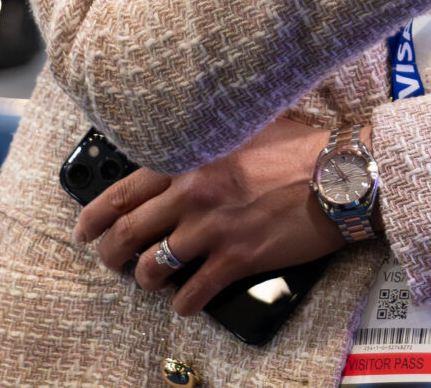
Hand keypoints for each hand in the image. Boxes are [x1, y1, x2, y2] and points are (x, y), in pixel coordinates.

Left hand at [73, 115, 343, 315]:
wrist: (343, 174)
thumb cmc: (300, 147)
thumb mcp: (244, 127)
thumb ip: (205, 140)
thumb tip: (180, 149)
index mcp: (191, 156)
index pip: (124, 190)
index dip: (96, 215)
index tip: (86, 229)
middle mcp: (194, 192)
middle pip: (130, 232)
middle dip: (111, 253)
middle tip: (110, 261)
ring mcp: (214, 227)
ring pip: (154, 266)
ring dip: (144, 279)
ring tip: (148, 280)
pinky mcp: (238, 257)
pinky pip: (194, 291)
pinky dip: (184, 302)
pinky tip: (185, 302)